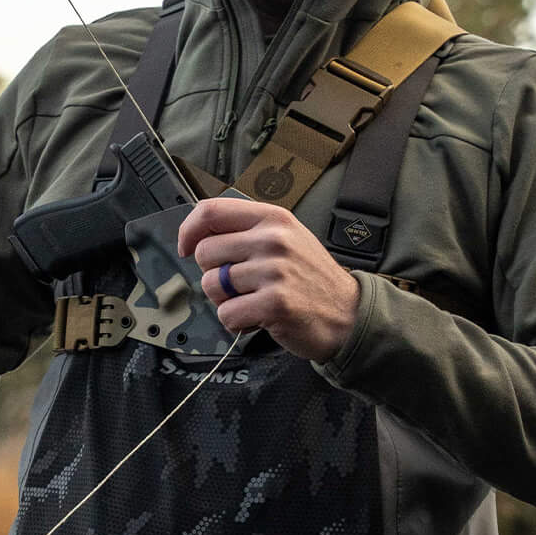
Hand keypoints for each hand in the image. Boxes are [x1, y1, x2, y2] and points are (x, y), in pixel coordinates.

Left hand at [176, 197, 360, 363]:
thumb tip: (199, 234)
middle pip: (205, 252)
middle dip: (213, 274)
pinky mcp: (274, 303)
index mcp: (274, 218)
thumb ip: (248, 230)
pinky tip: (258, 318)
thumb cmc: (312, 278)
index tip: (186, 247)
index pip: (211, 211)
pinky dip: (236, 323)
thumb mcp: (288, 237)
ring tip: (253, 301)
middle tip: (239, 284)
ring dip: (225, 301)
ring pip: (212, 286)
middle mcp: (273, 240)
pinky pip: (226, 314)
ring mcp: (274, 271)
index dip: (189, 230)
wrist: (349, 314)